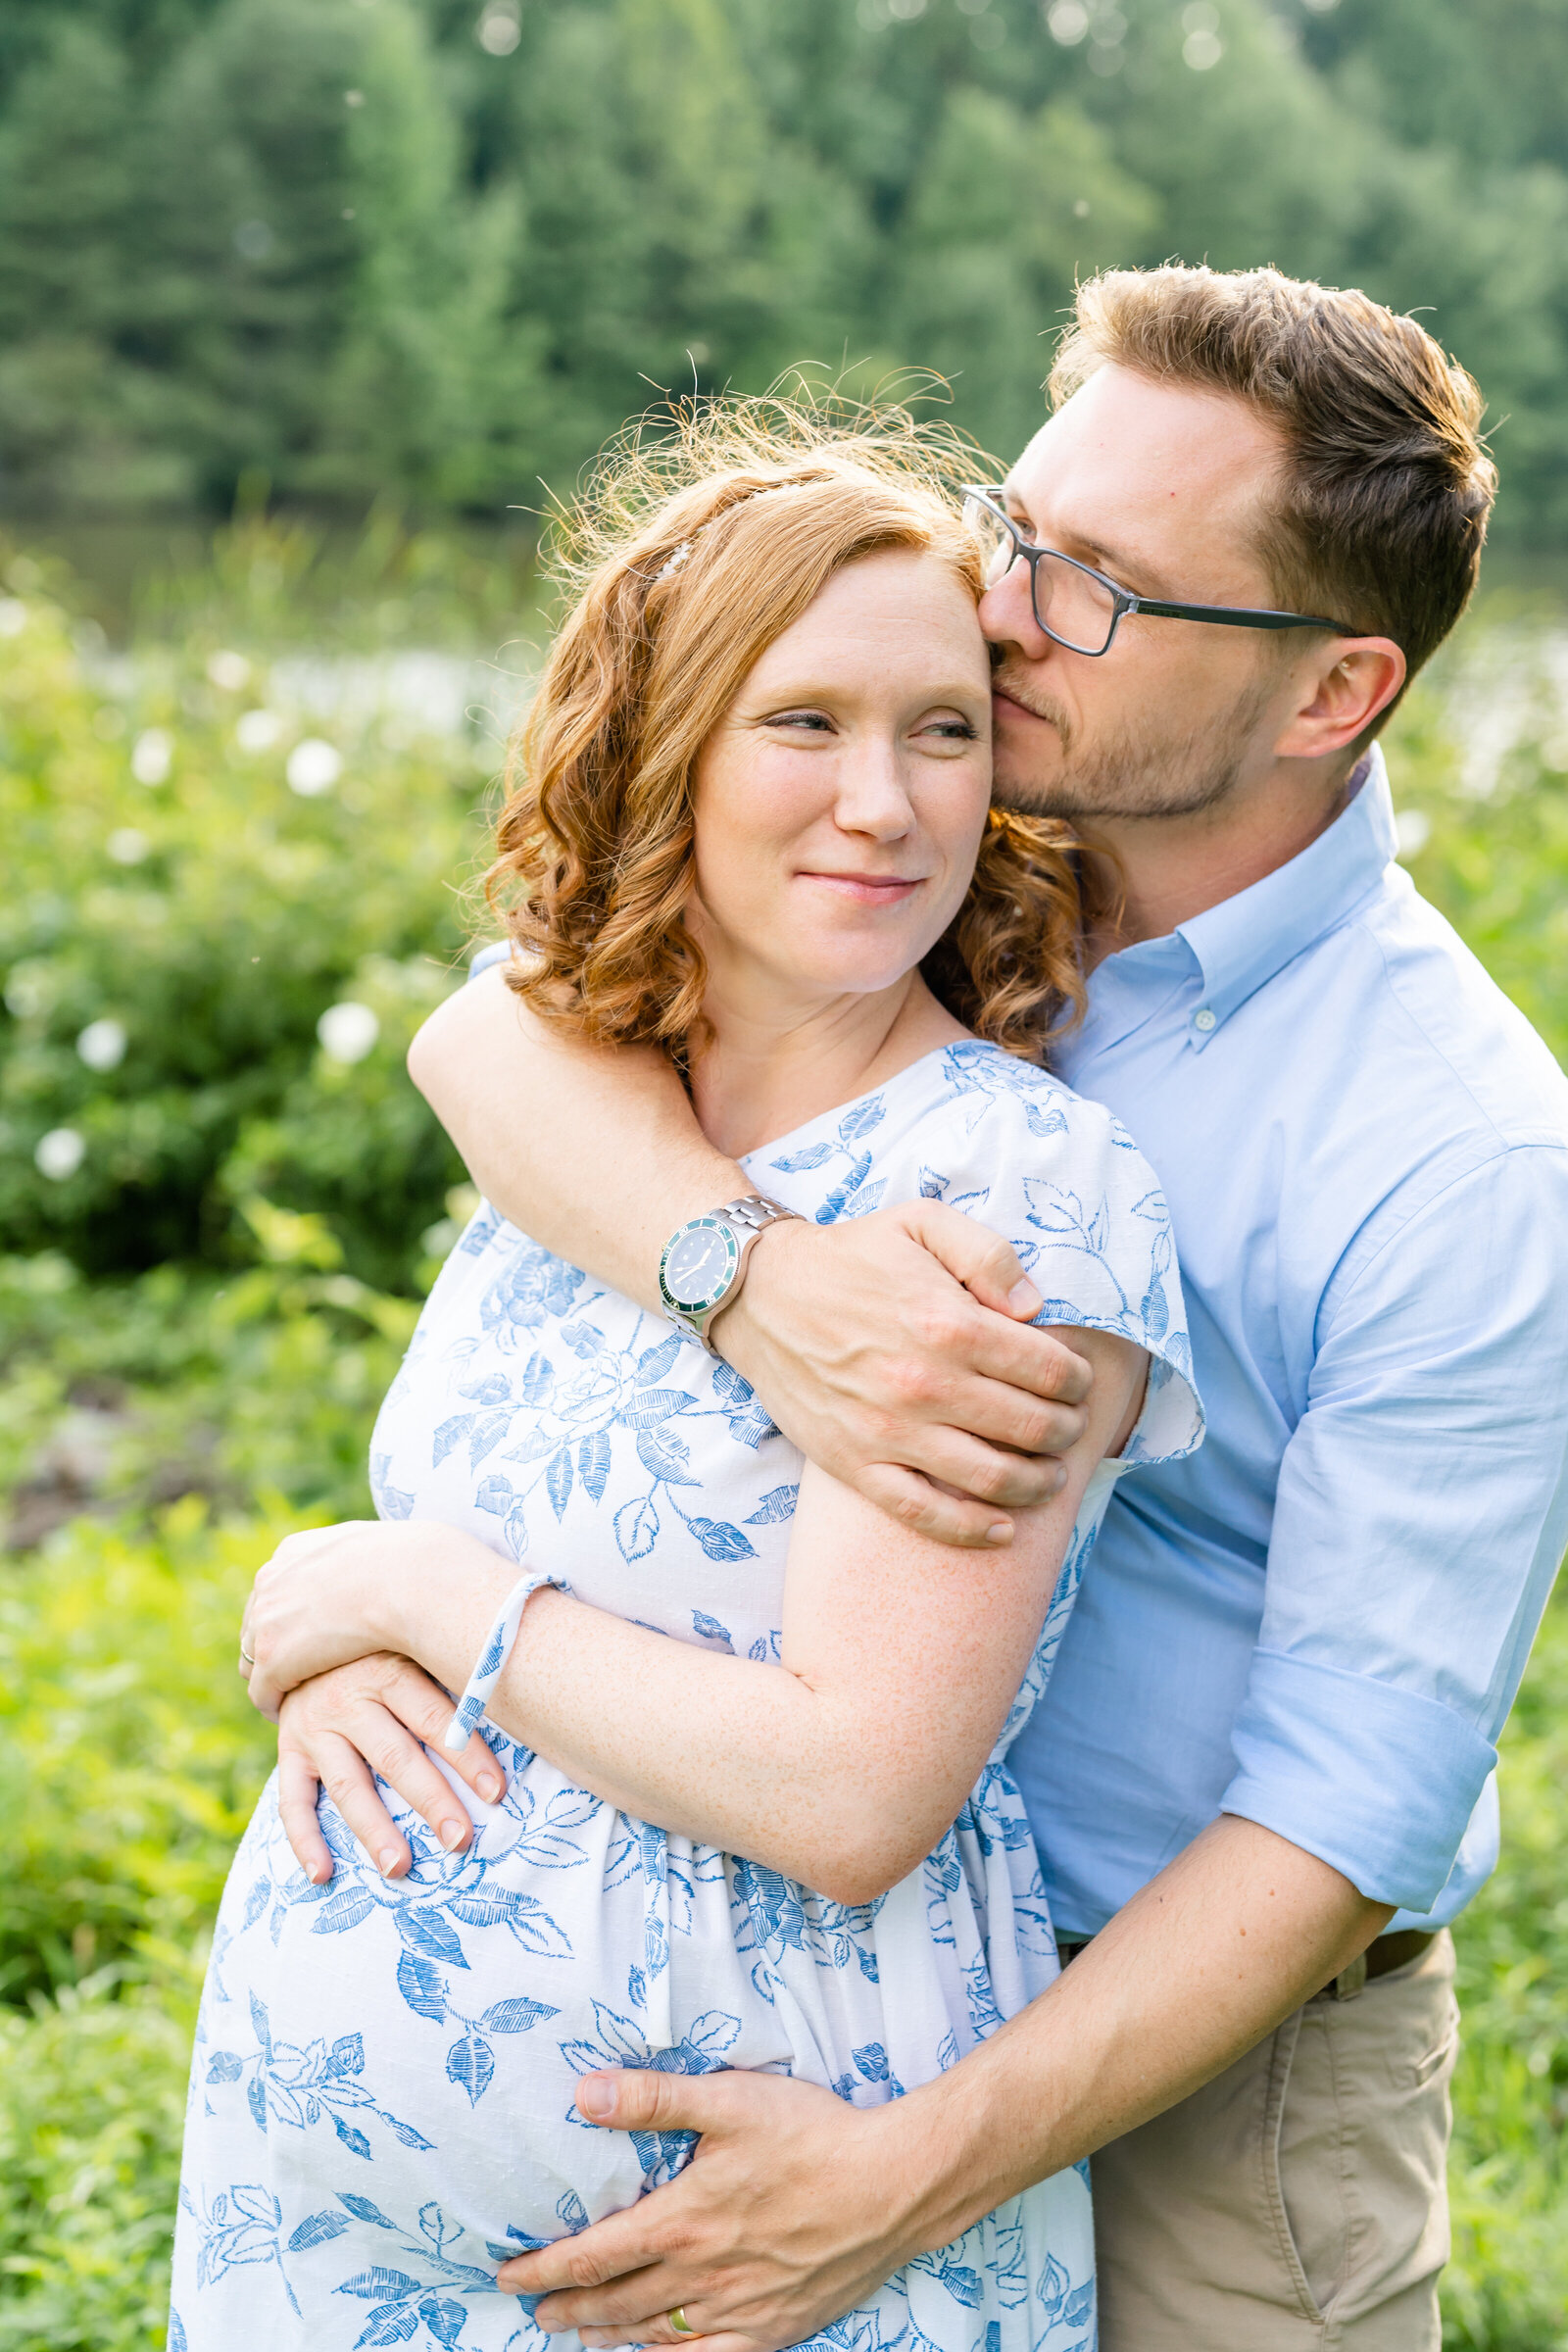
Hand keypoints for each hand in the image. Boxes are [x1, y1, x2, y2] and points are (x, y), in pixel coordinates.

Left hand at [240, 1518, 505, 1718]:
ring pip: (255, 1659)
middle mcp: (271, 1579)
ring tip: (294, 1699)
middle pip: (258, 1623)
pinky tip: (294, 1717)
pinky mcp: (271, 1657)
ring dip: (273, 1678)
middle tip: (298, 1673)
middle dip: (274, 1647)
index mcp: (294, 1551)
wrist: (409, 1581)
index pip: (277, 1590)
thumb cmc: (413, 1565)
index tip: (308, 1638)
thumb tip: (381, 1565)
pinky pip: (262, 1692)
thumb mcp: (375, 1548)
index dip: (292, 1618)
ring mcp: (266, 1618)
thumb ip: (359, 1559)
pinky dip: (276, 1705)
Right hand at [277, 1654, 507, 1883]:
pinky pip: (291, 1799)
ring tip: (400, 1868)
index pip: (433, 1718)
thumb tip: (520, 1706)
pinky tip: (323, 1875)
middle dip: (430, 1801)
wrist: (304, 1632)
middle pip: (395, 1756)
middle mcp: (348, 1697)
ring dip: (374, 1829)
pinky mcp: (288, 1748)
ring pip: (347, 1784)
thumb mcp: (411, 1645)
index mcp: (389, 1669)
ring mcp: (314, 1725)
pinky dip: (304, 1839)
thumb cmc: (381, 1646)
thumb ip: (449, 1671)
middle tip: (460, 1840)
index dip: (466, 1755)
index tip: (496, 1793)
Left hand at [495, 2069, 929, 2351]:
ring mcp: (740, 2308)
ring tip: (581, 2335)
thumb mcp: (729, 2100)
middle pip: (615, 2304)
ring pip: (656, 2335)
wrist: (894, 2186)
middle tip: (536, 2312)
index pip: (593, 2256)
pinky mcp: (775, 2327)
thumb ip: (655, 2099)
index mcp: (683, 2221)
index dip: (544, 2270)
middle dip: (568, 2309)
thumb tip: (586, 2095)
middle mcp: (702, 2275)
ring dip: (609, 2337)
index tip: (510, 2277)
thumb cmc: (813, 2135)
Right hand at [714, 1202, 1092, 1548]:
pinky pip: (925, 1515)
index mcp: (948, 1323)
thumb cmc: (850, 1257)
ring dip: (1037, 1483)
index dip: (1079, 1380)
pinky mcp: (856, 1464)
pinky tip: (1002, 1529)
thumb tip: (1036, 1306)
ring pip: (991, 1479)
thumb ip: (988, 1255)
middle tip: (1070, 1426)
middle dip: (1067, 1430)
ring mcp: (889, 1432)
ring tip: (1048, 1475)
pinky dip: (974, 1531)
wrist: (759, 1295)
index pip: (1048, 1369)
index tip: (1080, 1381)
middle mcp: (924, 1384)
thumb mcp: (921, 1223)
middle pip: (1031, 1428)